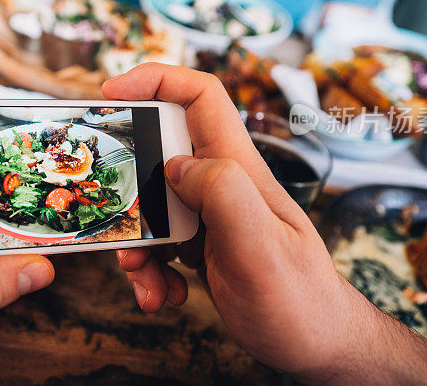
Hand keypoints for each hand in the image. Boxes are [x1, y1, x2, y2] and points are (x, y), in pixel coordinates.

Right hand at [104, 64, 426, 383]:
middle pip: (157, 153)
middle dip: (126, 190)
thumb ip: (224, 193)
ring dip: (134, 244)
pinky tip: (162, 295)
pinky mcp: (199, 243)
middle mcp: (220, 182)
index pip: (200, 96)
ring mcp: (208, 213)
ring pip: (148, 205)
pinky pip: (155, 242)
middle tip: (117, 225)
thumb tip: (176, 164)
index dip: (156, 79)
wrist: (315, 346)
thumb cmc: (301, 300)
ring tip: (144, 281)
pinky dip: (148, 271)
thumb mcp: (262, 247)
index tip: (112, 94)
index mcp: (237, 167)